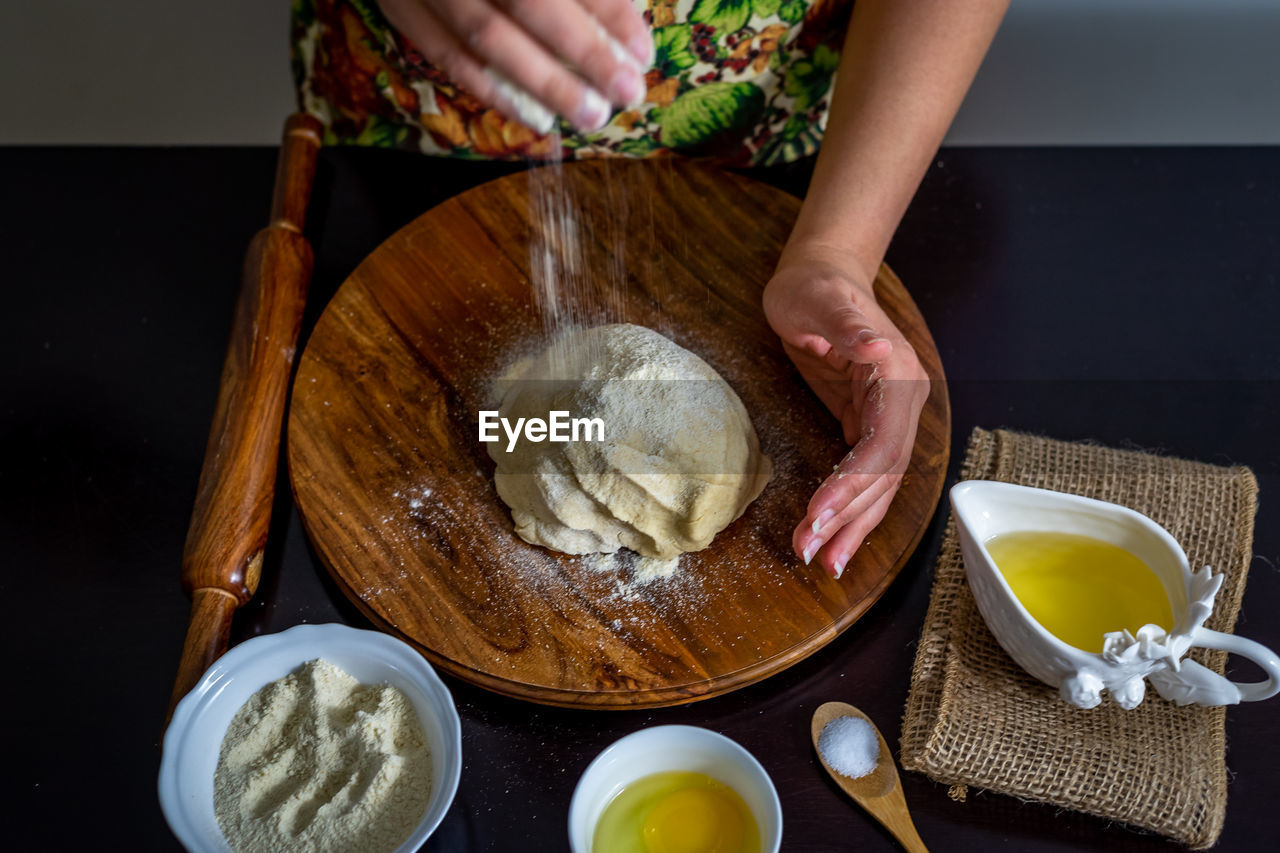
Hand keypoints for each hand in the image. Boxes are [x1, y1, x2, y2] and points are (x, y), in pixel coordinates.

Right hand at [379, 0, 650, 132]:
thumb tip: (622, 9)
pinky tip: (532, 115)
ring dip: (544, 84)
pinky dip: (491, 90)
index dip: (608, 11)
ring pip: (487, 37)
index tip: (640, 49)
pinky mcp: (397, 3)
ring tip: (590, 114)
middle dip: (585, 54)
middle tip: (626, 92)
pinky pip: (445, 55)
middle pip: (530, 2)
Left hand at [763, 244, 929, 578]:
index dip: (854, 483)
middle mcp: (903, 401)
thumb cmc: (814, 287)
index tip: (819, 513)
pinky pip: (866, 476)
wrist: (819, 277)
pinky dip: (851, 510)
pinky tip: (834, 540)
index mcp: (897, 374)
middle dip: (848, 517)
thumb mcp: (820, 300)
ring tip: (823, 561)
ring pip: (880, 484)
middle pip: (883, 474)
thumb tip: (877, 347)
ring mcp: (890, 416)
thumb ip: (849, 326)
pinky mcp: (870, 425)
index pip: (882, 444)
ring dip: (852, 526)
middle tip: (810, 551)